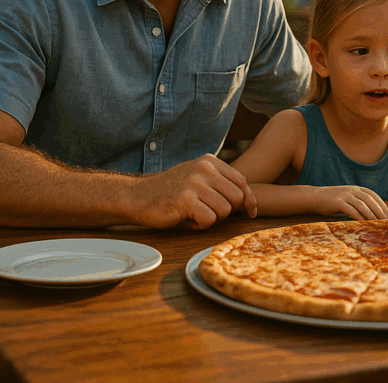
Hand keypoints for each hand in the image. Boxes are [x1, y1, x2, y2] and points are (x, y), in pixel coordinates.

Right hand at [132, 153, 256, 229]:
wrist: (137, 197)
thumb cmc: (171, 191)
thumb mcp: (197, 177)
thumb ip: (219, 182)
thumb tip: (248, 199)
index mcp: (209, 161)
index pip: (241, 181)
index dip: (249, 200)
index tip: (250, 213)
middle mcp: (204, 168)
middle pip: (237, 198)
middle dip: (227, 212)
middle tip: (209, 213)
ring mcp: (194, 183)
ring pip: (225, 210)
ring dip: (212, 219)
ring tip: (195, 215)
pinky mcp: (185, 199)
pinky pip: (209, 219)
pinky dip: (200, 225)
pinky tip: (188, 220)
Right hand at [308, 186, 387, 219]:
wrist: (315, 197)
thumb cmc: (333, 201)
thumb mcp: (348, 198)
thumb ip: (359, 202)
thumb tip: (373, 214)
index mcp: (357, 188)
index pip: (374, 195)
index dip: (382, 205)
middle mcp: (352, 190)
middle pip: (370, 200)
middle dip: (380, 210)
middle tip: (386, 221)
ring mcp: (345, 195)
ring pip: (362, 205)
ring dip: (371, 214)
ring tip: (378, 223)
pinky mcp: (337, 202)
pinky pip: (350, 210)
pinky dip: (358, 216)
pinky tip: (363, 223)